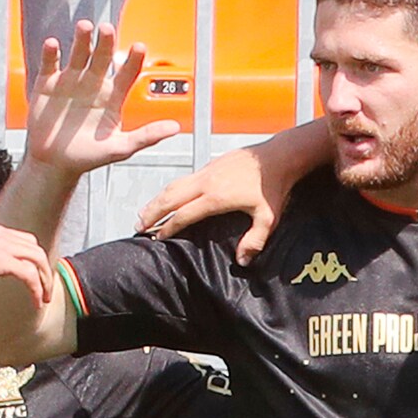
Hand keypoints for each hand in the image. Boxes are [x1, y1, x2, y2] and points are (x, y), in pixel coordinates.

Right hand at [0, 224, 53, 307]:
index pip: (26, 241)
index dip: (36, 259)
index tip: (39, 278)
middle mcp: (0, 235)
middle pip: (36, 249)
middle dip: (45, 271)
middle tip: (46, 291)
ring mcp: (0, 247)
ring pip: (38, 260)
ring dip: (45, 281)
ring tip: (45, 299)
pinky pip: (29, 274)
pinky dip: (37, 290)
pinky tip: (36, 303)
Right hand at [26, 22, 180, 177]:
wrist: (54, 164)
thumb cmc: (88, 156)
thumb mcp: (120, 148)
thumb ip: (146, 136)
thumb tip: (174, 127)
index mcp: (113, 96)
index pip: (128, 73)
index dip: (133, 60)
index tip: (139, 47)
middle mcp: (94, 83)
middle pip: (103, 57)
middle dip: (106, 42)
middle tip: (107, 29)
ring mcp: (71, 81)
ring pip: (79, 54)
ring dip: (82, 40)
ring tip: (85, 27)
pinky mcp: (48, 83)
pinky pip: (51, 64)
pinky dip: (51, 53)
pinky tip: (53, 44)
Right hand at [135, 145, 287, 265]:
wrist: (279, 155)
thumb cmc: (274, 186)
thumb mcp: (268, 218)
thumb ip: (254, 240)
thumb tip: (242, 261)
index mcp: (216, 197)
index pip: (184, 214)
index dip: (168, 227)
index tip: (158, 238)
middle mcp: (206, 182)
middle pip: (170, 197)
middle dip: (152, 212)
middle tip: (138, 226)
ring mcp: (206, 170)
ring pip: (174, 185)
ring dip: (157, 199)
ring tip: (145, 213)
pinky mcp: (210, 164)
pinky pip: (184, 179)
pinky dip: (170, 190)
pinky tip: (169, 197)